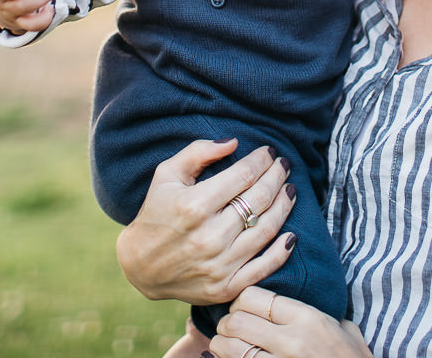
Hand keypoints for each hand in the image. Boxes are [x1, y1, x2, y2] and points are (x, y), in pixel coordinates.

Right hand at [114, 138, 296, 305]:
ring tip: (290, 191)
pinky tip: (291, 234)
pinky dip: (282, 250)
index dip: (262, 160)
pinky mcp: (225, 288)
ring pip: (266, 229)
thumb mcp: (167, 175)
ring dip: (284, 206)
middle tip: (284, 166)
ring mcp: (218, 265)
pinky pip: (264, 268)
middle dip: (277, 177)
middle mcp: (208, 236)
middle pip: (260, 199)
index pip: (244, 175)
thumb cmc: (155, 213)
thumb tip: (234, 142)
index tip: (269, 152)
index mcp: (194, 205)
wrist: (140, 266)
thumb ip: (198, 153)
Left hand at [210, 287, 371, 357]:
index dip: (242, 301)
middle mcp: (290, 341)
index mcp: (307, 319)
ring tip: (229, 347)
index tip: (245, 309)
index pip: (252, 297)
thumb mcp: (346, 331)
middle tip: (233, 329)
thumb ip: (321, 315)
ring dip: (223, 345)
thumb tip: (300, 306)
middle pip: (236, 320)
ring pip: (228, 346)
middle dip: (228, 323)